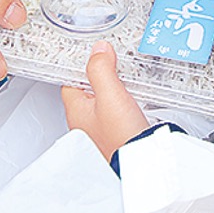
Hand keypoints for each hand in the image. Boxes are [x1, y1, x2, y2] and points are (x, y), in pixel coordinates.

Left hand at [61, 40, 148, 158]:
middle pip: (87, 89)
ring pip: (103, 100)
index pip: (70, 81)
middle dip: (98, 74)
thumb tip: (98, 50)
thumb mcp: (110, 95)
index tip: (92, 52)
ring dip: (113, 87)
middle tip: (110, 59)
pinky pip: (117, 110)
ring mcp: (102, 129)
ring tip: (124, 73)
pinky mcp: (119, 133)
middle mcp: (86, 122)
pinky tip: (135, 95)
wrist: (143, 162)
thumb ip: (101, 70)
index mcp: (77, 111)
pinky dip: (124, 99)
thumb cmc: (122, 136)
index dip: (79, 65)